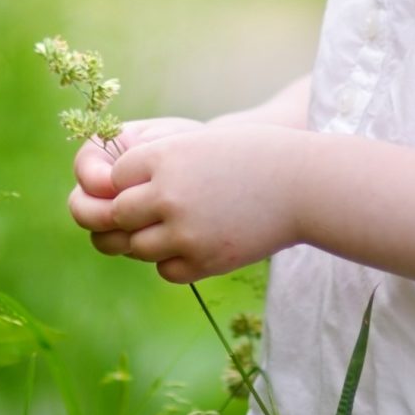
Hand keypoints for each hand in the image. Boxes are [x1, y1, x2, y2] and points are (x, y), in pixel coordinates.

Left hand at [69, 122, 306, 283]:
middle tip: (152, 210)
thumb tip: (111, 190)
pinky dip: (170, 260)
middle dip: (129, 214)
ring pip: (136, 246)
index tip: (148, 180)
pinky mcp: (204, 261)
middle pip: (118, 214)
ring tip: (174, 227)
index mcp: (164, 158)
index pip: (115, 177)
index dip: (128, 180)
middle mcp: (167, 195)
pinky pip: (165, 269)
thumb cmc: (252, 156)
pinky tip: (192, 244)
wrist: (302, 185)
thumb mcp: (197, 145)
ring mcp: (184, 232)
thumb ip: (156, 164)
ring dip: (148, 239)